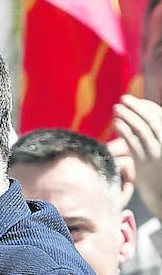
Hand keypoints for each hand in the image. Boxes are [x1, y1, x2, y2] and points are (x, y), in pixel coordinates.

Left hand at [113, 95, 161, 215]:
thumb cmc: (161, 176)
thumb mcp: (160, 155)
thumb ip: (156, 140)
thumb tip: (142, 121)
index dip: (148, 107)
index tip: (137, 102)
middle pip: (152, 121)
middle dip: (138, 107)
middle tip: (124, 98)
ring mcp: (158, 156)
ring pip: (142, 130)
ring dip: (128, 116)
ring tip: (117, 108)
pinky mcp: (145, 166)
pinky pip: (133, 143)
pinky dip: (124, 130)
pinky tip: (116, 123)